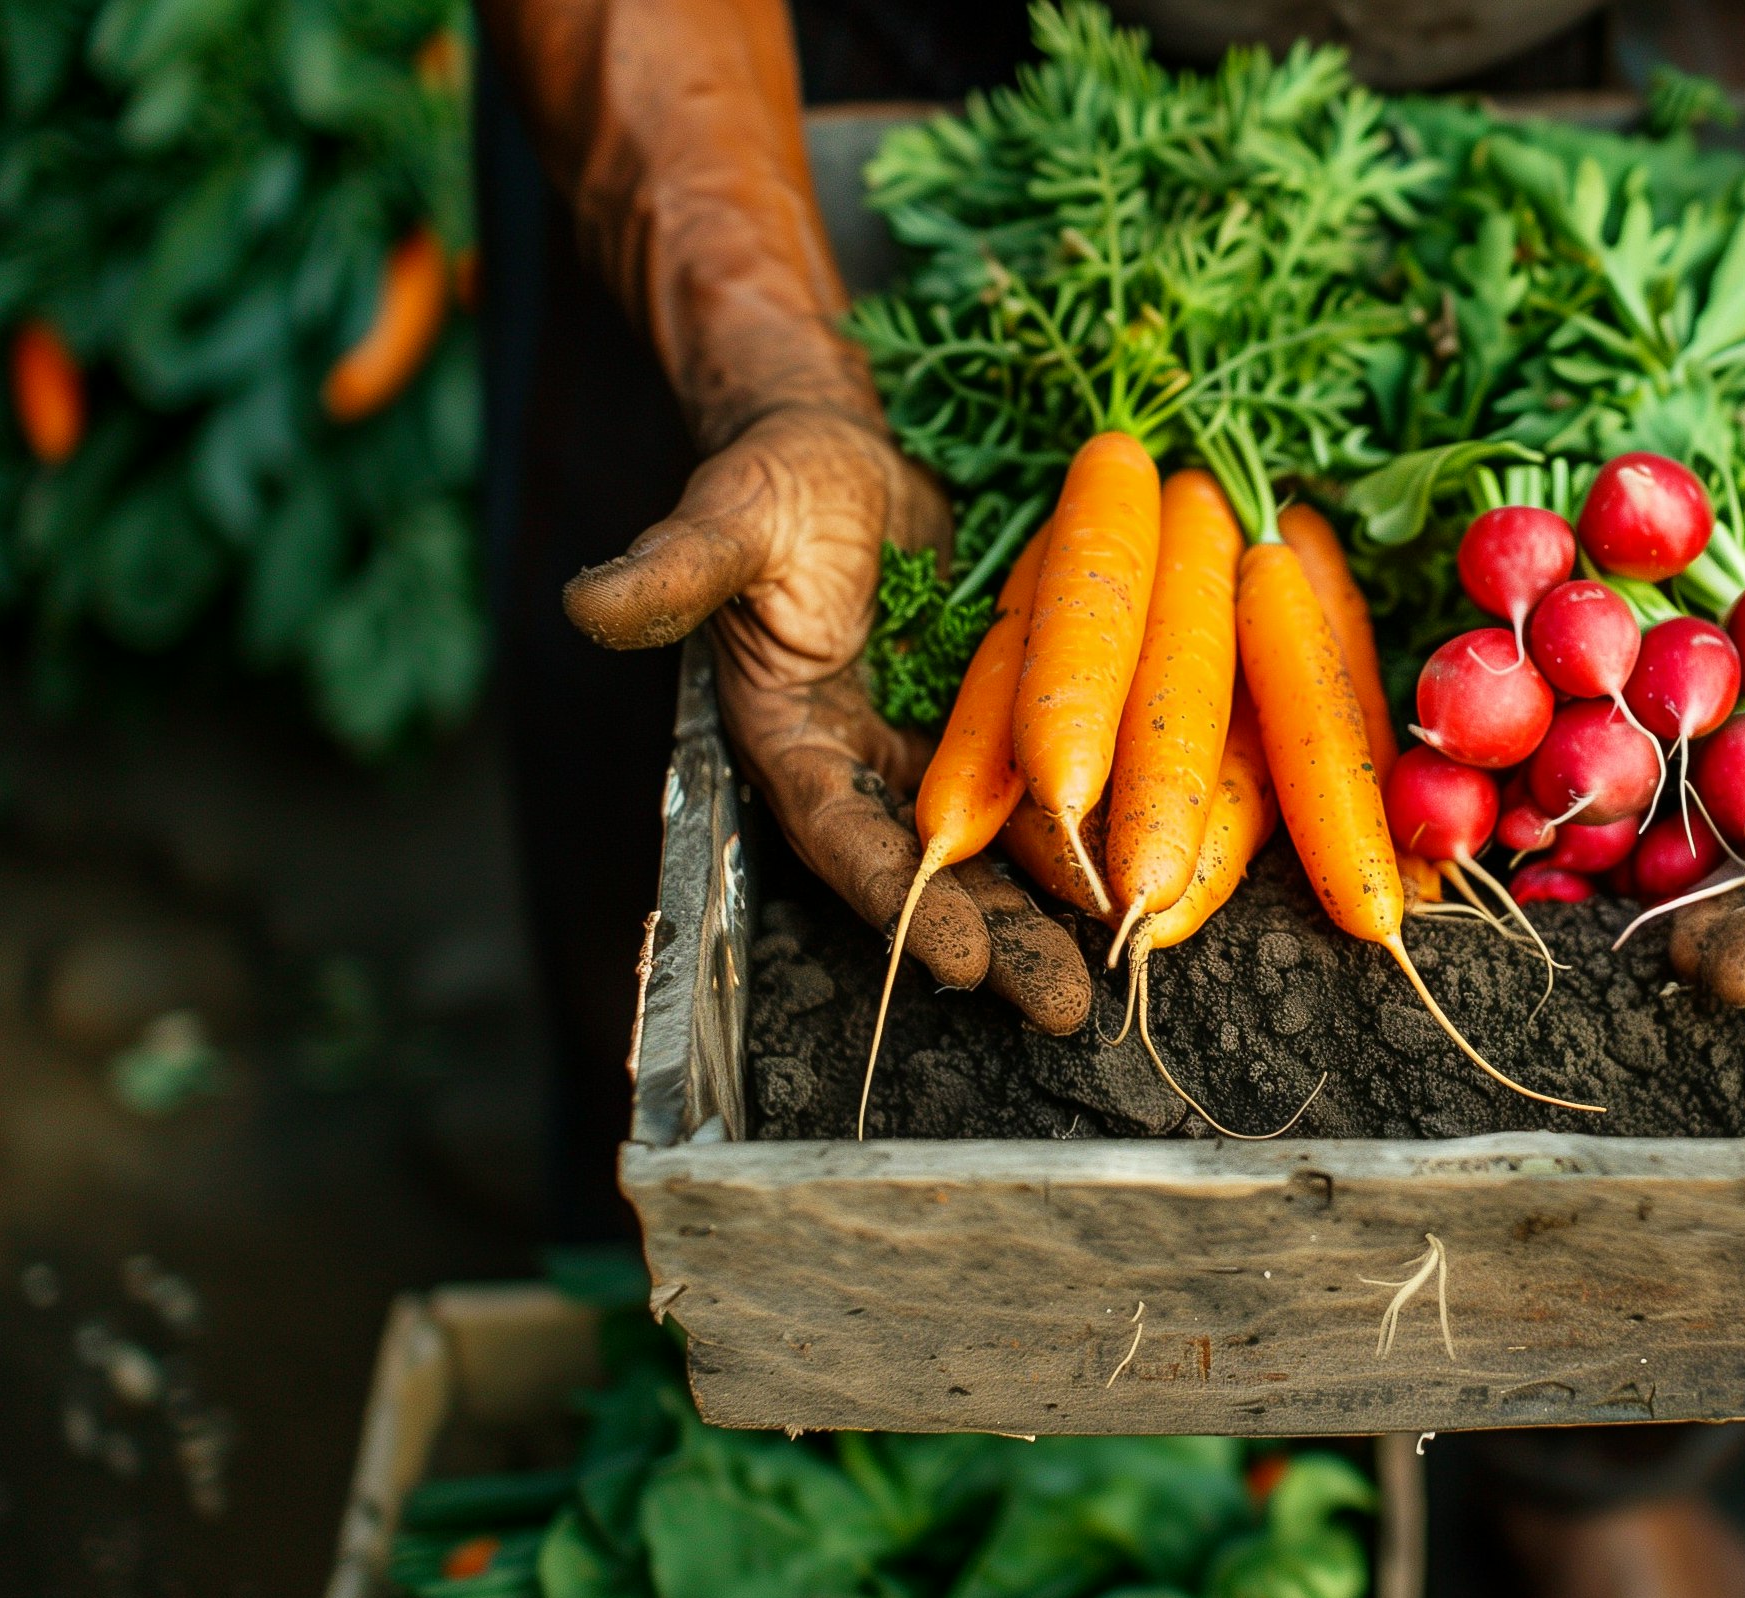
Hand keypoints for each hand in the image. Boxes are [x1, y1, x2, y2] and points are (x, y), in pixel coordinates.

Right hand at [563, 402, 1093, 1034]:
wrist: (846, 442)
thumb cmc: (775, 478)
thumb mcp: (727, 520)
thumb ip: (673, 574)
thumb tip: (589, 604)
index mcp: (794, 740)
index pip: (846, 838)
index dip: (901, 901)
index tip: (964, 961)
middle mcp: (869, 762)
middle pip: (937, 869)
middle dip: (1003, 939)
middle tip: (1066, 1007)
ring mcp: (940, 741)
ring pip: (1004, 839)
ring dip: (1059, 902)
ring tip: (1123, 959)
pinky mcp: (1003, 708)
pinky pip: (1053, 775)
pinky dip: (1096, 820)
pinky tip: (1155, 862)